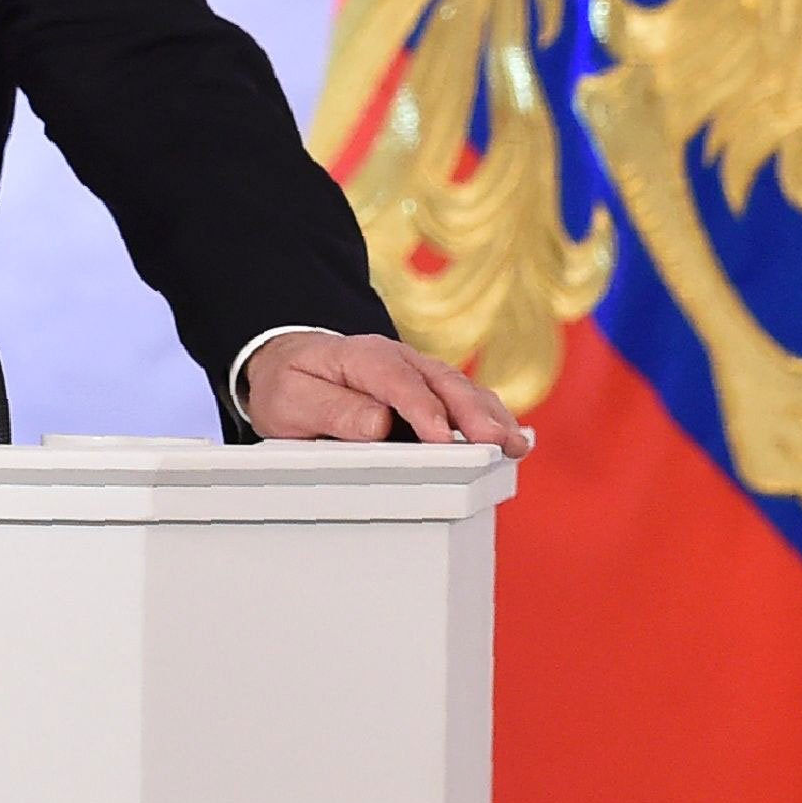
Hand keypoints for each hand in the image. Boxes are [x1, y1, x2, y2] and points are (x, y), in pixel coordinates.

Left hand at [242, 332, 530, 456]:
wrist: (287, 365)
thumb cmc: (290, 386)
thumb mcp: (292, 400)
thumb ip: (333, 410)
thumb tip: (379, 423)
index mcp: (360, 357)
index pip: (396, 380)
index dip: (421, 409)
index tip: (440, 437)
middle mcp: (396, 358)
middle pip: (441, 382)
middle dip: (471, 414)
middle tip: (497, 444)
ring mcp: (417, 372)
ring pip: (460, 389)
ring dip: (490, 416)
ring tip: (514, 446)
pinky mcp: (428, 389)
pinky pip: (463, 399)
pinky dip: (489, 416)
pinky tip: (510, 437)